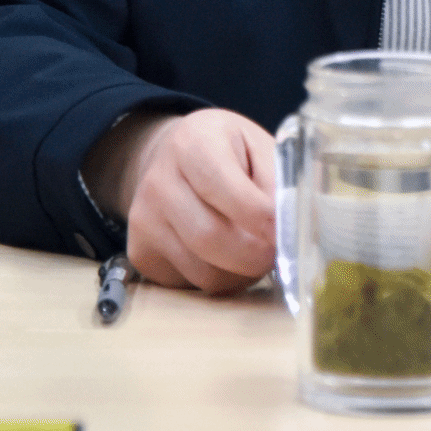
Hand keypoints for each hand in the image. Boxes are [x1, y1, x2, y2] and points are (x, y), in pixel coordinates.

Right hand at [84, 107, 276, 293]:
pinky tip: (226, 257)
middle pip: (212, 239)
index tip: (285, 230)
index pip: (228, 191)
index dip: (263, 218)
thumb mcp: (258, 145)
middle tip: (277, 253)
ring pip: (204, 273)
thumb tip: (289, 226)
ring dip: (241, 273)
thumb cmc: (227, 152)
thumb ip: (277, 180)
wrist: (172, 157)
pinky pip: (190, 285)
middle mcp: (158, 182)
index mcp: (193, 144)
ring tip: (253, 250)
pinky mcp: (141, 253)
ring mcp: (144, 220)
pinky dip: (219, 279)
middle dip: (255, 256)